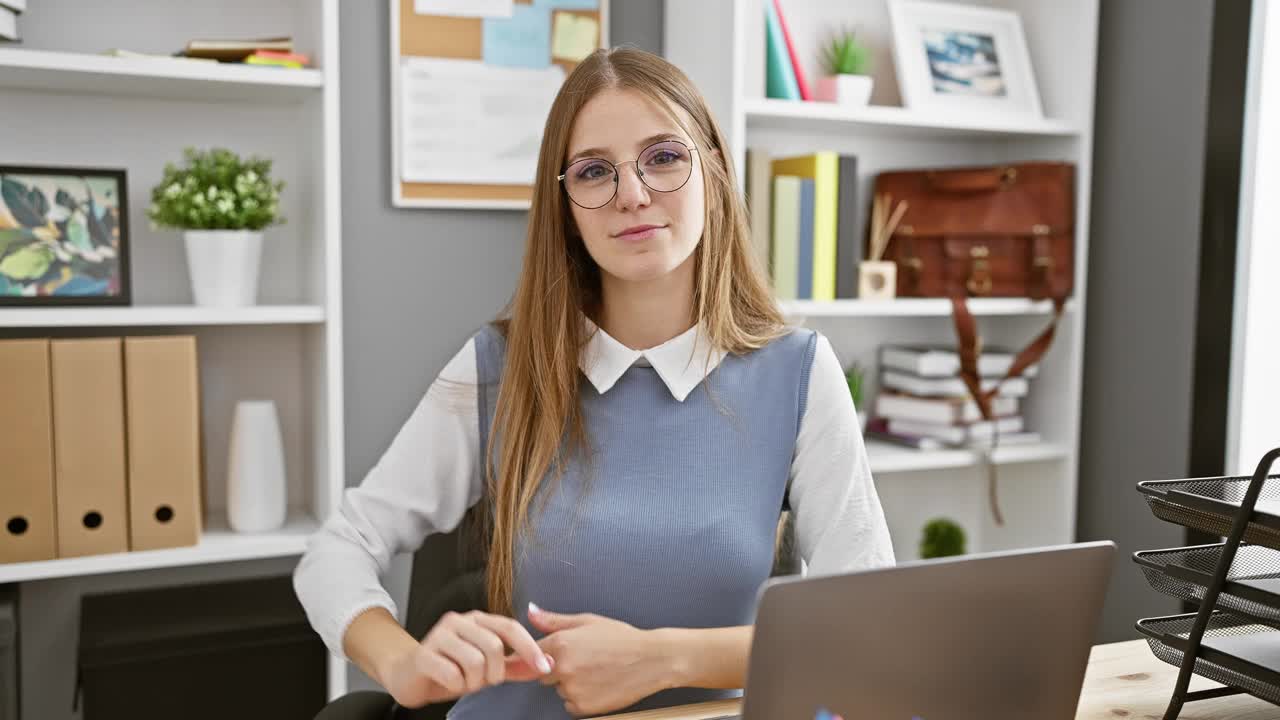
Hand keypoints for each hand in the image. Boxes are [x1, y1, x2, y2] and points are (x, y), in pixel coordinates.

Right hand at [380, 610, 553, 707]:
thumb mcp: (486, 668)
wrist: (408, 675)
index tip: (544, 667)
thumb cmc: (449, 668)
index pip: (510, 627)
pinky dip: (456, 685)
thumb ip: (514, 665)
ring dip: (474, 682)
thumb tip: (545, 664)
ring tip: (464, 682)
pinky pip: (452, 674)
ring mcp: (439, 636)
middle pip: (494, 646)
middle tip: (483, 681)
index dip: (529, 647)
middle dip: (494, 673)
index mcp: (477, 620)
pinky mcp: (423, 654)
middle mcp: (458, 621)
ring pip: (475, 661)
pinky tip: (449, 682)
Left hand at [529, 603, 675, 717]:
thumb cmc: (622, 638)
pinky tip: (599, 685)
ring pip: (559, 690)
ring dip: (570, 684)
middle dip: (558, 668)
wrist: (651, 660)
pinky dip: (581, 698)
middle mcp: (562, 667)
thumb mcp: (588, 621)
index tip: (555, 655)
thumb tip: (531, 613)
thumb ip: (553, 620)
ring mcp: (572, 689)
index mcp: (560, 643)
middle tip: (584, 660)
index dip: (542, 654)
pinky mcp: (582, 707)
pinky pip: (570, 705)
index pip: (531, 654)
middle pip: (543, 674)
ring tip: (596, 671)